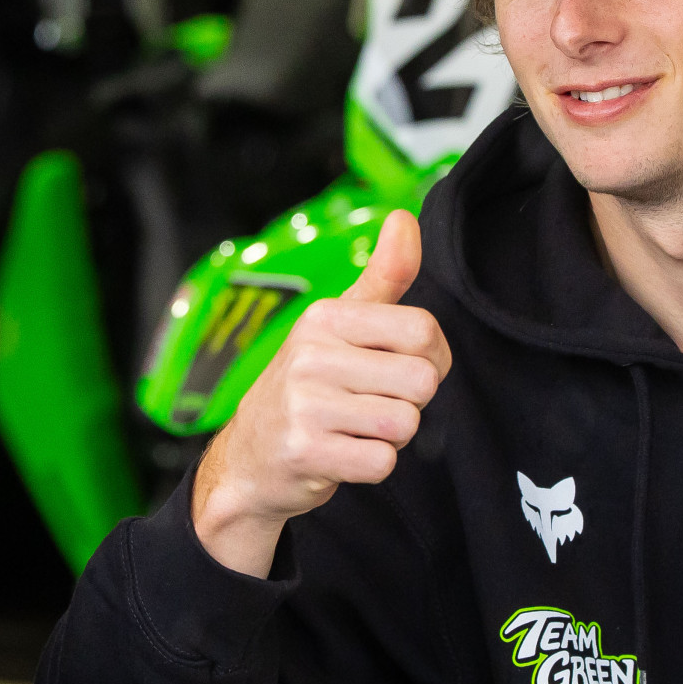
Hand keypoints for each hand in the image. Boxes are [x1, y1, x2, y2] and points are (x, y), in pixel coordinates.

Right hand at [191, 208, 451, 576]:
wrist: (250, 457)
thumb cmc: (308, 387)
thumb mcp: (339, 326)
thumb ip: (382, 277)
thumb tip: (404, 218)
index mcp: (325, 318)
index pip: (423, 330)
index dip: (432, 359)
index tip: (403, 369)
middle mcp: (311, 354)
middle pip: (422, 381)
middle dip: (410, 402)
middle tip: (372, 405)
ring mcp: (304, 404)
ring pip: (405, 423)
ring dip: (391, 436)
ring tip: (354, 429)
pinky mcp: (304, 452)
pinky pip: (382, 462)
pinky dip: (373, 465)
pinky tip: (343, 454)